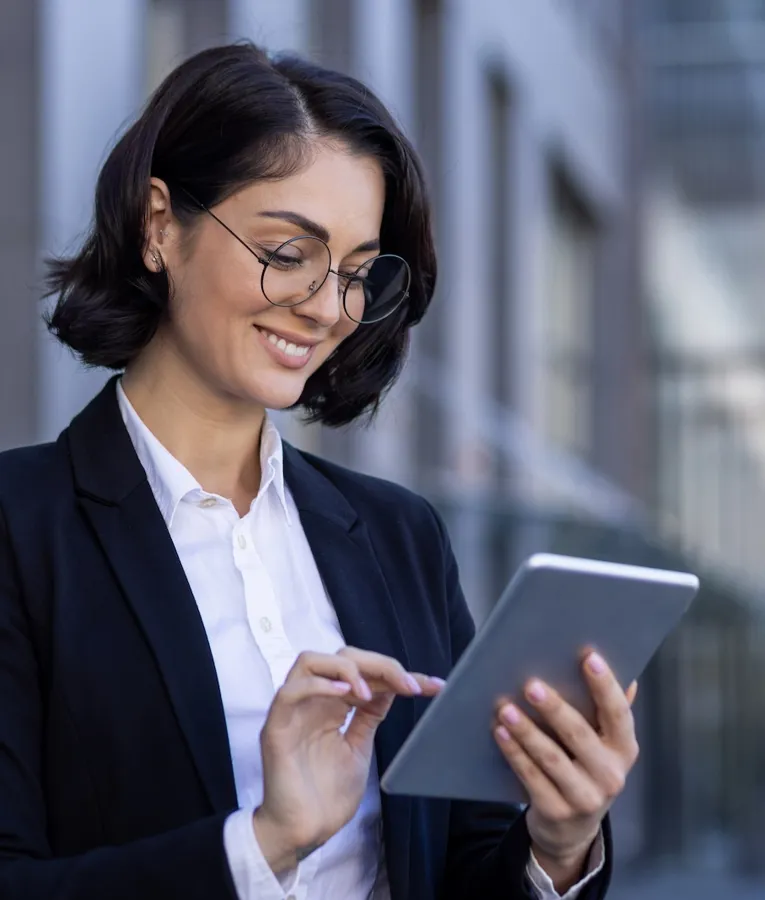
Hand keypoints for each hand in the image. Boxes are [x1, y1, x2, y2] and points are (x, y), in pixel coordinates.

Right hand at [254, 647, 442, 871]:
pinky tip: (343, 692)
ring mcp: (293, 712)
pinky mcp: (276, 729)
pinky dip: (317, 685)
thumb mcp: (358, 746)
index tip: (431, 685)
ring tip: (369, 691)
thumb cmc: (326, 794)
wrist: (304, 833)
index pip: (364, 671)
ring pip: (310, 661)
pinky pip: (289, 692)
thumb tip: (391, 686)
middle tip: (408, 685)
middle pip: (341, 657)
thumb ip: (369, 715)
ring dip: (346, 668)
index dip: (396, 673)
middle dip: (379, 664)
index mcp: (331, 704)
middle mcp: (312, 701)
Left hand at [493, 653, 638, 890]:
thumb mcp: (604, 745)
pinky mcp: (557, 811)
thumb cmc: (585, 769)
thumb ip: (610, 712)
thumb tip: (627, 677)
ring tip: (505, 708)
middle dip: (554, 708)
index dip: (605, 685)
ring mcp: (585, 798)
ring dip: (526, 731)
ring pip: (552, 759)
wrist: (572, 830)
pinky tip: (501, 733)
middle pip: (580, 735)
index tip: (588, 657)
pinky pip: (532, 778)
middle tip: (530, 684)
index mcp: (624, 749)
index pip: (618, 713)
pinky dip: (515, 754)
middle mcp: (611, 775)